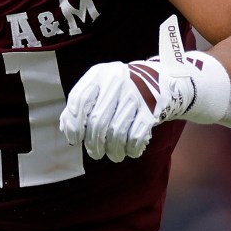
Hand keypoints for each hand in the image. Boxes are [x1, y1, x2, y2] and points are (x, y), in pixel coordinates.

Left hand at [58, 17, 225, 162]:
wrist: (164, 81)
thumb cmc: (123, 90)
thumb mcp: (101, 87)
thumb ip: (82, 104)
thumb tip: (67, 130)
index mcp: (99, 74)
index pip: (79, 100)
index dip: (74, 124)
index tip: (76, 139)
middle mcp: (117, 80)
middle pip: (98, 122)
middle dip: (94, 144)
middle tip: (95, 153)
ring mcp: (137, 94)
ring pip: (117, 133)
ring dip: (113, 151)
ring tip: (112, 156)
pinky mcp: (153, 108)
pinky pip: (137, 136)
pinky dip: (132, 149)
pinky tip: (130, 152)